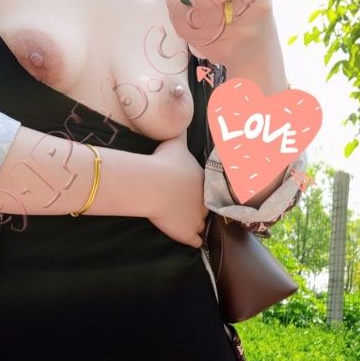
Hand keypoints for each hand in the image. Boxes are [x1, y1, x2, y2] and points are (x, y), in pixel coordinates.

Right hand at [148, 133, 207, 248]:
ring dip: (198, 226)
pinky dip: (194, 241)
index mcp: (204, 182)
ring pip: (204, 225)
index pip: (207, 190)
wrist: (152, 184)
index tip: (190, 193)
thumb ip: (180, 133)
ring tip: (191, 226)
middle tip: (189, 209)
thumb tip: (181, 118)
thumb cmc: (163, 162)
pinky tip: (191, 240)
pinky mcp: (188, 233)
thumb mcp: (176, 143)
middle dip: (200, 209)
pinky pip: (197, 242)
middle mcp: (205, 202)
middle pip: (207, 208)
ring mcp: (198, 219)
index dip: (199, 192)